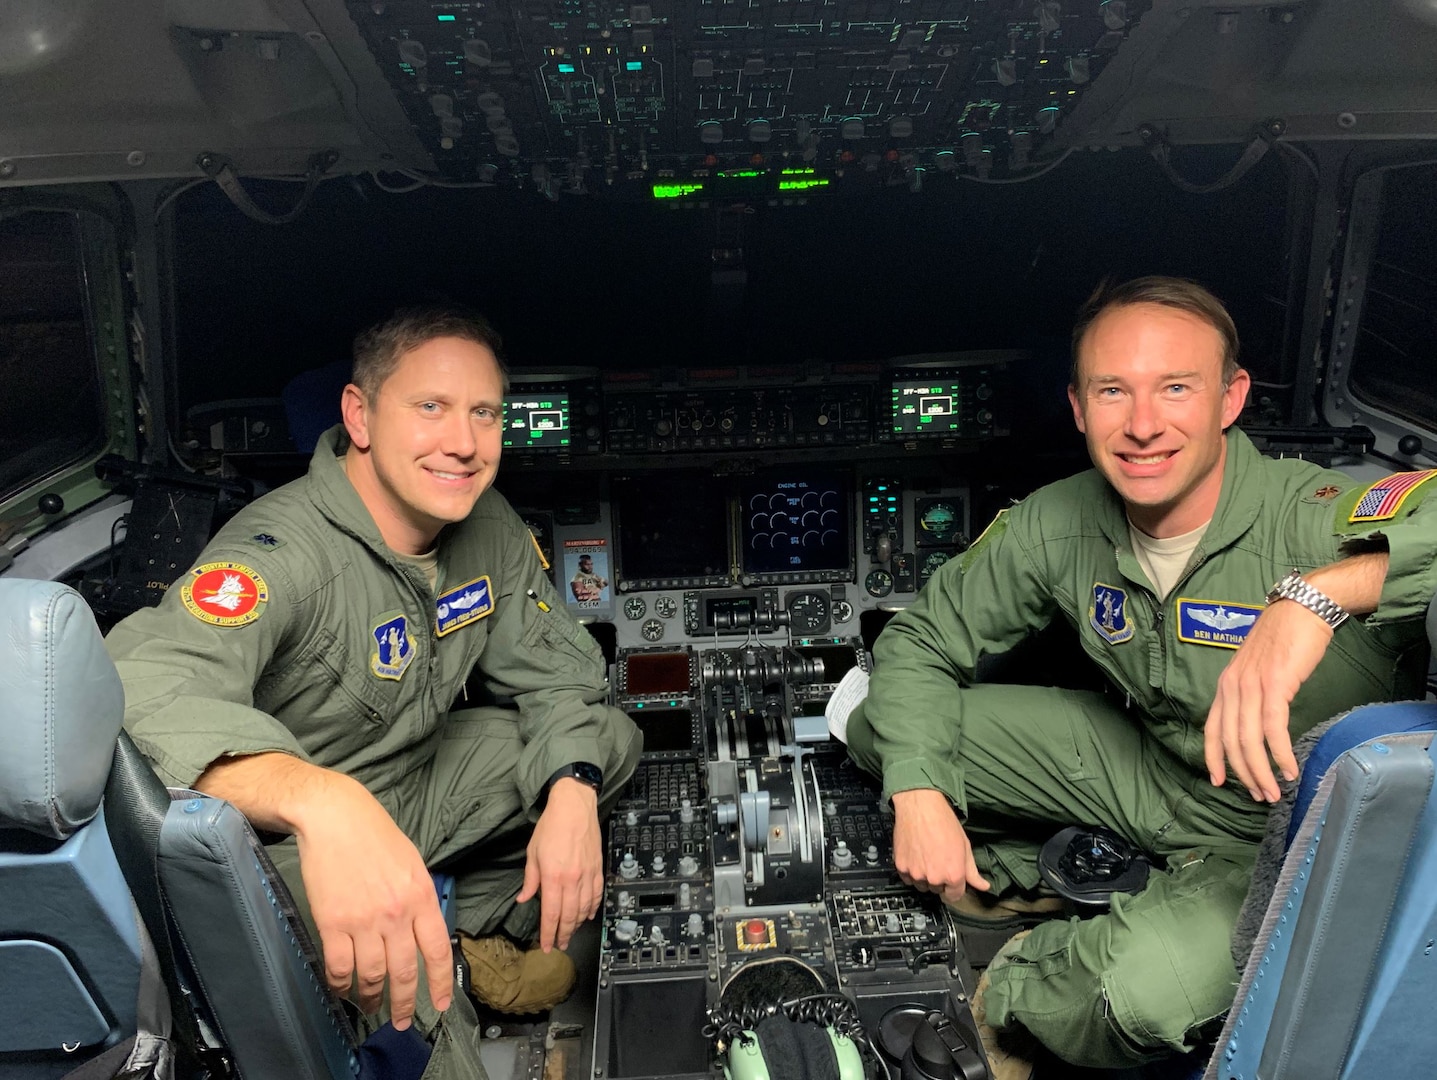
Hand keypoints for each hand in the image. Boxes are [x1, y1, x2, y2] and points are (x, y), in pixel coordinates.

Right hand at [294, 777, 452, 1028]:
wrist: (335, 817)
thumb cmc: (374, 834)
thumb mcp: (412, 862)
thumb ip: (419, 897)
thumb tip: (423, 927)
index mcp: (420, 895)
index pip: (437, 950)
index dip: (440, 982)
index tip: (440, 1004)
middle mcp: (396, 912)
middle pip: (405, 970)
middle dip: (404, 1002)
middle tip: (400, 1021)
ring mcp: (364, 919)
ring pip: (372, 974)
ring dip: (372, 996)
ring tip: (371, 1006)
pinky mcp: (334, 922)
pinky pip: (339, 966)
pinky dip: (341, 984)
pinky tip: (342, 989)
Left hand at [518, 777, 602, 951]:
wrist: (574, 806)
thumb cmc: (551, 826)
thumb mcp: (533, 852)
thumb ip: (530, 879)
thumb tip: (524, 899)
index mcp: (553, 877)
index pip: (551, 914)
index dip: (548, 933)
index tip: (546, 946)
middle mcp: (572, 879)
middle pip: (569, 916)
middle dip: (564, 934)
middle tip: (559, 945)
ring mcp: (587, 875)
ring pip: (584, 909)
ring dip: (577, 924)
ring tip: (570, 933)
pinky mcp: (597, 868)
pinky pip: (596, 895)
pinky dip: (592, 908)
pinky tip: (587, 915)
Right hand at [890, 788, 989, 903]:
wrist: (920, 807)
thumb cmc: (943, 822)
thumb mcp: (965, 846)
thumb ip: (972, 871)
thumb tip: (984, 886)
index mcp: (954, 875)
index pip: (955, 896)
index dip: (955, 887)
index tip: (952, 878)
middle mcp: (934, 878)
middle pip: (937, 890)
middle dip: (939, 879)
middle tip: (938, 859)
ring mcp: (916, 874)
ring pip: (922, 886)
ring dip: (924, 877)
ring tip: (926, 856)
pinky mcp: (901, 867)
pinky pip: (907, 879)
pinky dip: (911, 872)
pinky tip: (915, 856)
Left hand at [1205, 599, 1332, 802]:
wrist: (1302, 609)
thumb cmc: (1284, 638)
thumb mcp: (1258, 668)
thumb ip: (1253, 693)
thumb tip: (1260, 722)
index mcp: (1225, 685)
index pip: (1212, 729)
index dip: (1213, 758)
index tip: (1219, 781)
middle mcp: (1232, 687)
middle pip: (1231, 742)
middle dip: (1245, 774)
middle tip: (1261, 796)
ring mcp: (1251, 686)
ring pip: (1249, 740)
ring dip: (1263, 771)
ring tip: (1275, 791)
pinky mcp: (1275, 685)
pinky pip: (1273, 728)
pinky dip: (1280, 753)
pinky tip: (1289, 769)